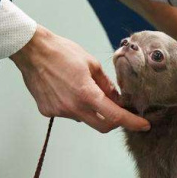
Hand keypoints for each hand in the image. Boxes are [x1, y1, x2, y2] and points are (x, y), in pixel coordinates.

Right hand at [10, 26, 149, 132]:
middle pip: (102, 126)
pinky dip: (73, 105)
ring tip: (81, 87)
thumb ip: (106, 84)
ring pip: (84, 118)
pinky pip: (67, 113)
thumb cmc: (62, 52)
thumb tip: (117, 98)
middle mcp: (73, 107)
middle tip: (120, 111)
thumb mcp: (91, 63)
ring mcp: (59, 111)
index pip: (115, 116)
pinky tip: (66, 89)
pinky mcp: (48, 111)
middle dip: (114, 121)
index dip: (132, 122)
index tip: (144, 125)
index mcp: (86, 93)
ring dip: (90, 109)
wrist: (32, 51)